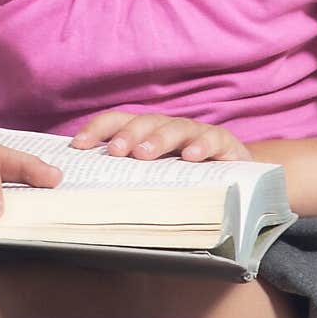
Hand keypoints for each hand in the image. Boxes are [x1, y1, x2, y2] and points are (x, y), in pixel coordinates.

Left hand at [69, 112, 252, 162]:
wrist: (238, 176)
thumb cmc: (187, 177)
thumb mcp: (156, 177)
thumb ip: (129, 179)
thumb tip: (92, 196)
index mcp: (146, 132)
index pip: (117, 121)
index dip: (97, 129)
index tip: (78, 146)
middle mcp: (168, 128)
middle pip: (145, 122)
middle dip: (127, 135)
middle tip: (115, 151)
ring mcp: (196, 132)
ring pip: (175, 128)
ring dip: (158, 139)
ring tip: (144, 154)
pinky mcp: (223, 143)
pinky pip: (212, 139)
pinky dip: (201, 146)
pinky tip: (190, 158)